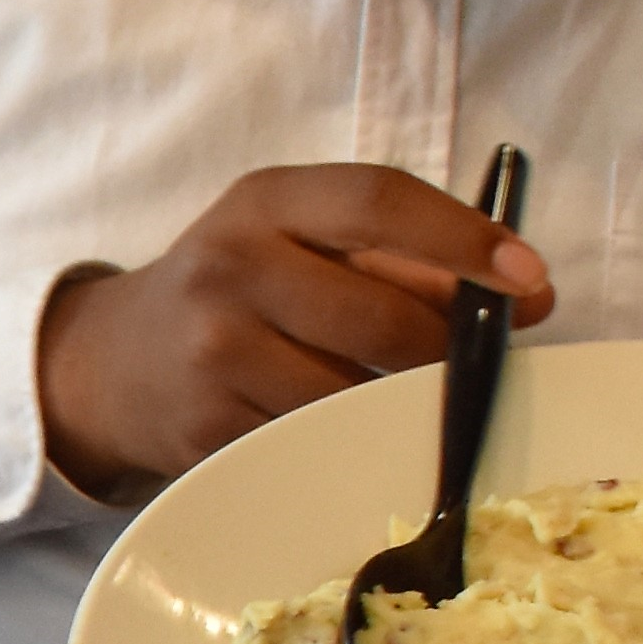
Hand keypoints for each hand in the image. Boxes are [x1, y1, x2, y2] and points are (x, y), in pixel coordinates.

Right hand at [31, 164, 555, 502]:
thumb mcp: (298, 242)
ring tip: (397, 400)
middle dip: (447, 351)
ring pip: (354, 394)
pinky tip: (340, 431)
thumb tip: (529, 296)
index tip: (533, 281)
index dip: (465, 239)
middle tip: (477, 366)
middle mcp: (231, 266)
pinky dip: (346, 441)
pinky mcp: (207, 427)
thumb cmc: (236, 292)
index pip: (377, 202)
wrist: (109, 365)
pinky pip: (313, 442)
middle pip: (380, 318)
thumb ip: (405, 259)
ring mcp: (213, 352)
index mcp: (266, 201)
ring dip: (397, 405)